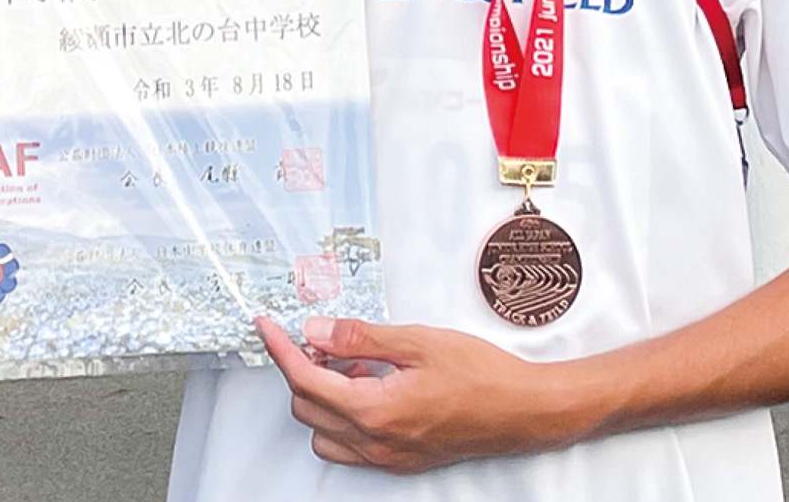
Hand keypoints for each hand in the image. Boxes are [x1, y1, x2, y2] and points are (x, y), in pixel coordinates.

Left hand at [258, 315, 572, 473]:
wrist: (521, 410)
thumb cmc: (478, 372)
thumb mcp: (417, 341)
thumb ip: (360, 338)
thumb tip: (315, 330)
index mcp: (374, 411)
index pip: (307, 380)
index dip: (281, 350)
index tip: (267, 327)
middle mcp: (375, 443)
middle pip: (308, 407)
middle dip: (303, 368)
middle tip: (321, 335)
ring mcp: (387, 458)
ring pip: (324, 432)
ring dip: (323, 395)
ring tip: (352, 363)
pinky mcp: (399, 461)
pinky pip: (350, 445)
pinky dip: (344, 413)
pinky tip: (370, 385)